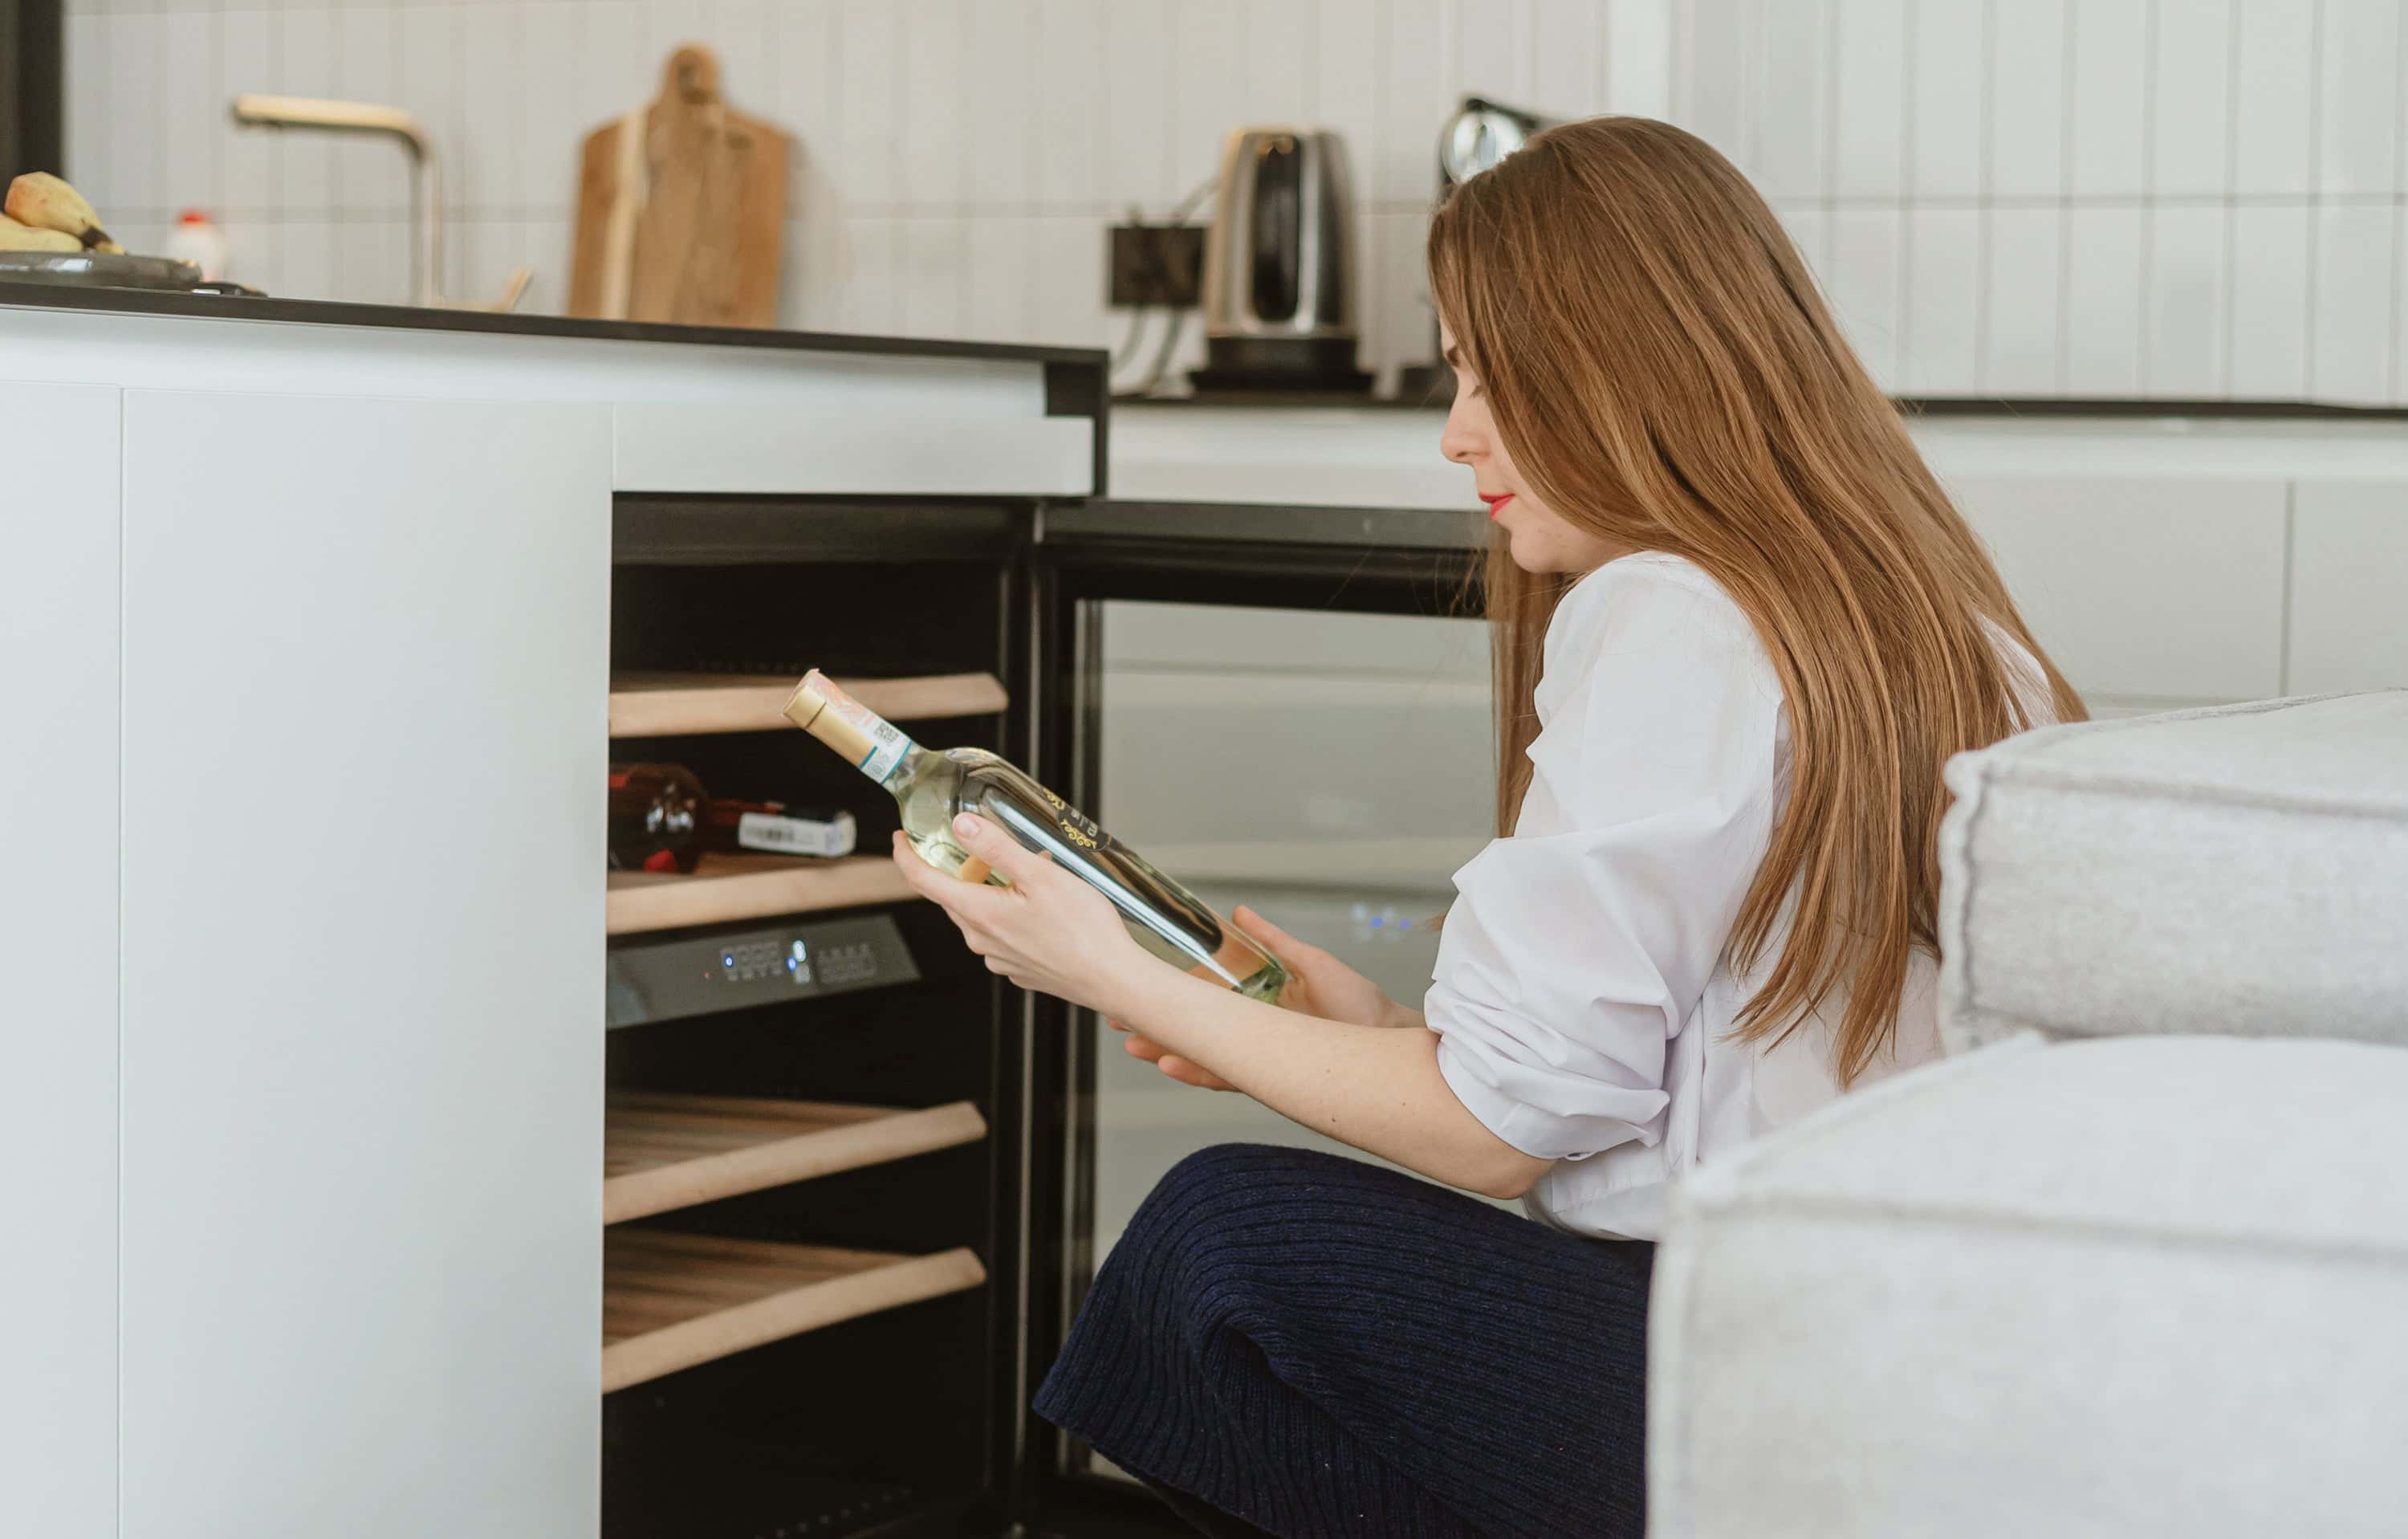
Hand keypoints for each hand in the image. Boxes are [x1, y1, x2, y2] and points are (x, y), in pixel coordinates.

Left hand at [889, 815, 1150, 1016]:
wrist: (1113, 979)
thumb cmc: (1084, 931)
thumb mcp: (1040, 874)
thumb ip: (997, 848)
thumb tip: (962, 826)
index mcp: (979, 913)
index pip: (922, 881)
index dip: (906, 855)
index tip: (901, 838)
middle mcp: (981, 939)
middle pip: (953, 895)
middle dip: (964, 867)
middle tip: (991, 846)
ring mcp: (998, 957)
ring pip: (980, 913)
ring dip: (994, 889)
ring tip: (1034, 874)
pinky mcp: (1017, 967)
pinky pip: (1001, 932)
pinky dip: (1011, 911)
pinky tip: (1043, 905)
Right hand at [1112, 906, 1418, 1091]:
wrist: (1391, 1039)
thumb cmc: (1359, 1004)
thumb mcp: (1311, 963)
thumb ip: (1273, 941)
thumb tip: (1239, 912)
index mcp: (1257, 1006)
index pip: (1204, 1002)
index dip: (1171, 997)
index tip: (1140, 986)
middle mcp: (1254, 1034)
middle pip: (1196, 1031)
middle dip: (1156, 1027)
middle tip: (1119, 1019)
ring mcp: (1261, 1056)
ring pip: (1204, 1055)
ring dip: (1168, 1051)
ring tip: (1136, 1044)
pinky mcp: (1272, 1074)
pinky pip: (1228, 1075)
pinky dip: (1199, 1071)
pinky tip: (1173, 1063)